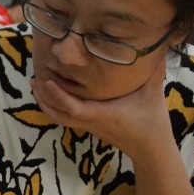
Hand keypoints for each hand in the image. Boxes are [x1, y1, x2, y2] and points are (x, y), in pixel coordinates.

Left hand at [30, 56, 171, 159]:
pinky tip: (52, 93)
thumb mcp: (153, 93)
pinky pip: (64, 118)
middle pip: (57, 113)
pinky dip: (53, 107)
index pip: (72, 107)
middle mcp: (90, 121)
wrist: (150, 149)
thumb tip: (158, 44)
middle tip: (35, 76)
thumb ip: (154, 70)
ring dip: (45, 102)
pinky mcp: (88, 127)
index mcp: (102, 114)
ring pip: (58, 117)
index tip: (47, 80)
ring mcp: (87, 126)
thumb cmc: (152, 122)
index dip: (57, 95)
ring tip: (37, 83)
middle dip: (43, 96)